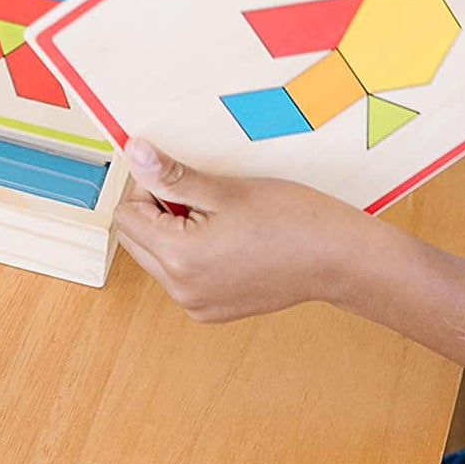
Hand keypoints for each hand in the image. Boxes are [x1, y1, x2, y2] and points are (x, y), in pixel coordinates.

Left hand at [115, 138, 370, 322]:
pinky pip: (180, 276)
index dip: (147, 188)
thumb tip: (133, 153)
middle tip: (200, 196)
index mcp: (179, 258)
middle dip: (156, 212)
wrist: (337, 258)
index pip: (127, 215)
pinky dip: (190, 254)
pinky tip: (227, 239)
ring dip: (172, 233)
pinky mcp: (211, 310)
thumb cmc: (290, 218)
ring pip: (156, 258)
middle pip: (136, 239)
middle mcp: (181, 290)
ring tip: (218, 218)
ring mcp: (196, 305)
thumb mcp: (224, 190)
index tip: (178, 176)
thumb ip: (171, 175)